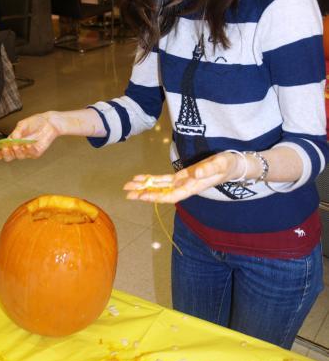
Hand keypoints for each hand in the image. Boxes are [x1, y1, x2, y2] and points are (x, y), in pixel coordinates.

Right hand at [0, 113, 58, 161]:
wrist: (49, 122)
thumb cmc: (35, 123)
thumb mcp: (22, 124)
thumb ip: (17, 131)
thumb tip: (13, 138)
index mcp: (12, 141)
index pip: (1, 151)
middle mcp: (18, 147)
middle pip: (9, 157)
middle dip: (6, 154)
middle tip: (6, 148)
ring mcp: (27, 151)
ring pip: (19, 157)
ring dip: (17, 151)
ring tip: (18, 144)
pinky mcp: (36, 152)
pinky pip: (31, 154)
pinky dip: (29, 150)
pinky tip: (28, 145)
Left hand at [123, 152, 240, 202]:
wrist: (233, 166)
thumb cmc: (228, 165)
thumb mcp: (221, 165)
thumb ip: (208, 170)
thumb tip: (194, 174)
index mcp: (193, 187)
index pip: (171, 195)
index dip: (156, 196)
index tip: (142, 195)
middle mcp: (185, 186)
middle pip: (161, 192)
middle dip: (144, 192)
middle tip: (126, 192)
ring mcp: (182, 181)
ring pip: (160, 186)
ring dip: (144, 186)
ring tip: (128, 186)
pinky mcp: (182, 175)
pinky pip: (164, 179)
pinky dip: (152, 179)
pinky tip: (141, 178)